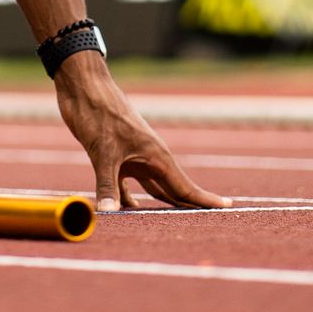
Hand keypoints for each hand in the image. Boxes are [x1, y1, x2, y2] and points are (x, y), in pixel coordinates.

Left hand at [53, 53, 230, 212]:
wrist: (83, 86)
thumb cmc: (98, 114)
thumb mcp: (103, 152)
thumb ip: (107, 186)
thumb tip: (109, 214)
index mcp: (156, 156)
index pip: (185, 187)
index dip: (206, 200)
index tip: (229, 208)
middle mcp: (149, 158)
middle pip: (174, 190)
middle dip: (189, 207)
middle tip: (210, 223)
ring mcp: (133, 157)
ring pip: (153, 188)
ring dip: (161, 206)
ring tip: (174, 225)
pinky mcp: (115, 156)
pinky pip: (127, 185)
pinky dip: (129, 200)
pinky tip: (128, 213)